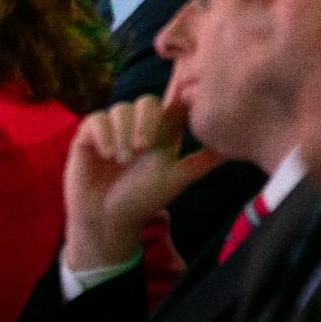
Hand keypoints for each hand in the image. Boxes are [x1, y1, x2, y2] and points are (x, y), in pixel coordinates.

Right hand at [62, 94, 222, 270]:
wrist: (108, 219)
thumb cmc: (143, 200)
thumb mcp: (176, 179)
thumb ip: (201, 162)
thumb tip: (231, 149)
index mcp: (161, 134)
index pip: (171, 105)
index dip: (174, 104)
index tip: (174, 116)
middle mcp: (137, 126)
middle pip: (147, 102)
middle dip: (146, 123)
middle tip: (142, 149)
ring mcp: (113, 129)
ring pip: (121, 109)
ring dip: (123, 133)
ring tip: (123, 159)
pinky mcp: (89, 134)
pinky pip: (98, 119)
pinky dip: (104, 135)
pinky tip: (107, 154)